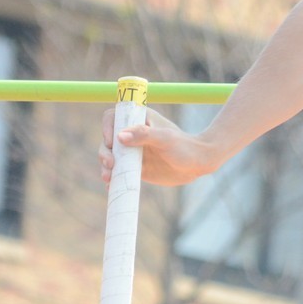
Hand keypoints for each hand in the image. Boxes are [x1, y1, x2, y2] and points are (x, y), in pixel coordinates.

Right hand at [99, 107, 218, 186]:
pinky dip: (112, 177)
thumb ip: (144, 135)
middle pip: (108, 140)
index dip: (107, 127)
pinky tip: (110, 185)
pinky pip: (118, 172)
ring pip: (111, 157)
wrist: (198, 164)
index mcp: (139, 120)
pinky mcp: (135, 167)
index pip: (114, 118)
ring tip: (108, 178)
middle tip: (111, 163)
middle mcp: (133, 135)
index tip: (110, 141)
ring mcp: (133, 152)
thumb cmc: (185, 146)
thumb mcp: (165, 138)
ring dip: (105, 167)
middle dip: (104, 152)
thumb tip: (119, 136)